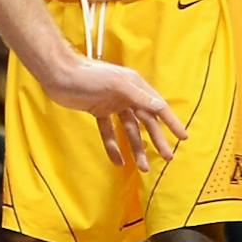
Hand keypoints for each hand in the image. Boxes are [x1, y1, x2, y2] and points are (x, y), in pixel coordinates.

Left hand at [38, 56, 185, 171]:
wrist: (59, 74)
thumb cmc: (89, 75)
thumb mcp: (116, 84)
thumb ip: (138, 96)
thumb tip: (160, 107)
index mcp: (135, 86)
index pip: (158, 106)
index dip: (172, 122)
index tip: (183, 138)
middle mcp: (127, 95)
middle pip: (146, 122)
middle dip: (156, 140)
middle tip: (166, 158)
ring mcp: (112, 104)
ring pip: (128, 130)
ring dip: (135, 148)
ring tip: (141, 167)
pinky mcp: (97, 111)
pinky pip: (108, 131)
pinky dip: (113, 145)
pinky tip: (117, 161)